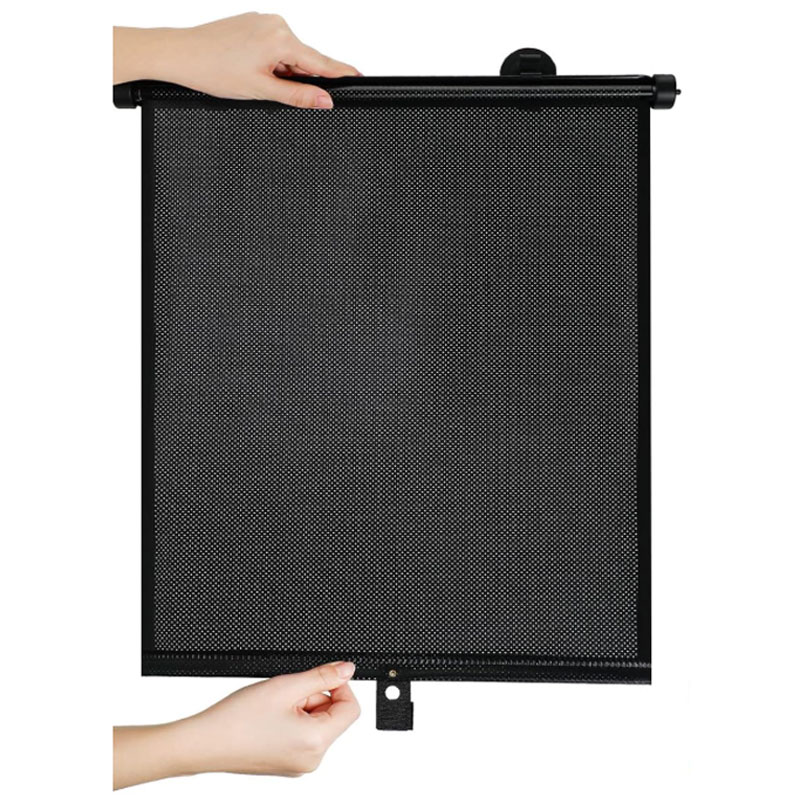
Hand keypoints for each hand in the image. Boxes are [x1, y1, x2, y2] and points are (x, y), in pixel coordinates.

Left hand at [113, 13, 359, 106]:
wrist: (180, 54)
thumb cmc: (212, 70)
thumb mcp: (261, 90)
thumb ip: (298, 96)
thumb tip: (325, 100)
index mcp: (282, 38)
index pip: (322, 62)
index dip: (342, 74)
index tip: (360, 78)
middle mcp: (276, 23)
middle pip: (304, 60)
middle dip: (298, 79)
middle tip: (273, 91)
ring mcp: (264, 21)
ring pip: (288, 55)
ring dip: (281, 72)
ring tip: (252, 79)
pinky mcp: (253, 23)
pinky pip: (274, 46)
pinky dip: (270, 62)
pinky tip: (249, 69)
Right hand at [113, 661, 359, 788]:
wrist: (203, 743)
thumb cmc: (236, 720)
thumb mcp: (286, 686)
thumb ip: (322, 676)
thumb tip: (347, 669)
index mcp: (316, 743)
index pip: (351, 709)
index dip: (339, 686)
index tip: (322, 675)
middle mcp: (311, 760)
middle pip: (333, 716)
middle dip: (314, 697)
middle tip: (287, 693)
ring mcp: (298, 765)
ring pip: (316, 723)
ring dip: (302, 707)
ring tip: (274, 706)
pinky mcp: (286, 763)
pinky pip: (302, 734)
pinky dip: (292, 720)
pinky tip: (269, 717)